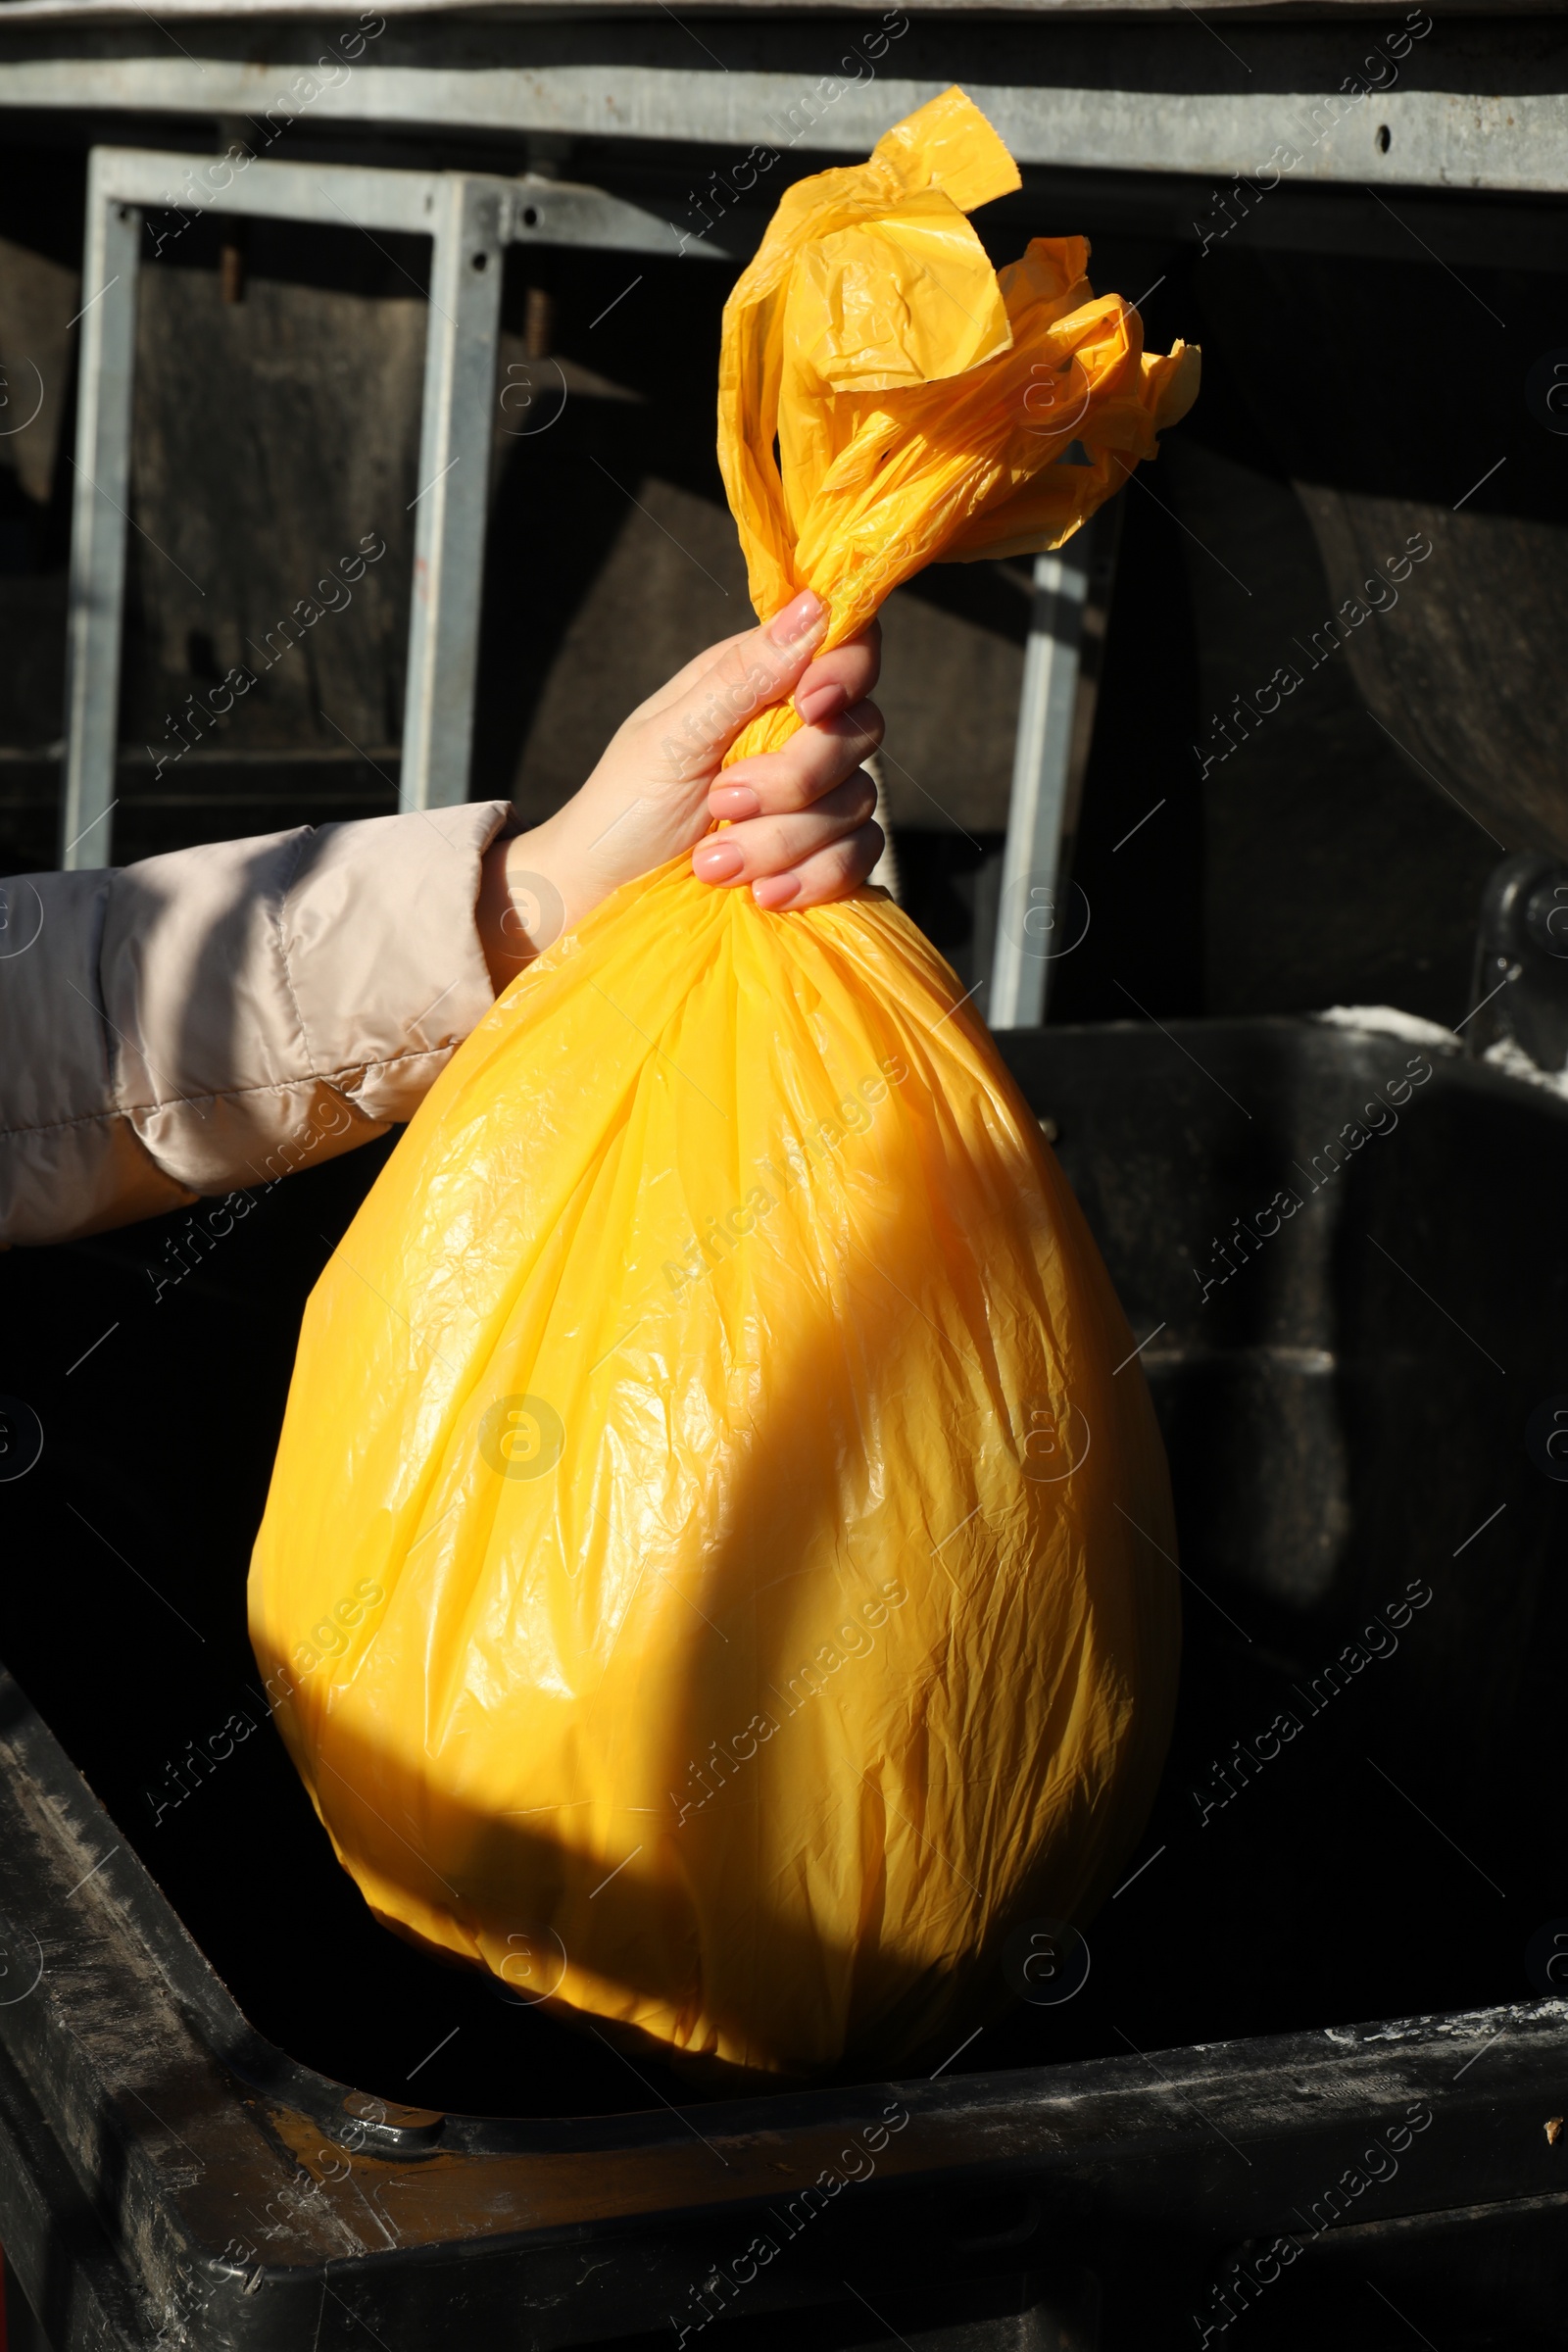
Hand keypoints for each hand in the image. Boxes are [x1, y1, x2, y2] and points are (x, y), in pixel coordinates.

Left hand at [477, 589, 884, 986]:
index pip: (847, 646)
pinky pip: (860, 858)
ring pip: (858, 802)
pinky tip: (761, 895)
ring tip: (713, 863)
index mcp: (761, 680)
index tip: (810, 706)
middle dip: (795, 778)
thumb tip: (813, 607)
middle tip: (721, 801)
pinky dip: (811, 879)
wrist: (606, 894)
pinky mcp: (825, 854)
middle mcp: (798, 730)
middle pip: (860, 730)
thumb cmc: (625, 806)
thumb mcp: (671, 736)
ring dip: (782, 841)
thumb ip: (743, 677)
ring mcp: (818, 795)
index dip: (847, 670)